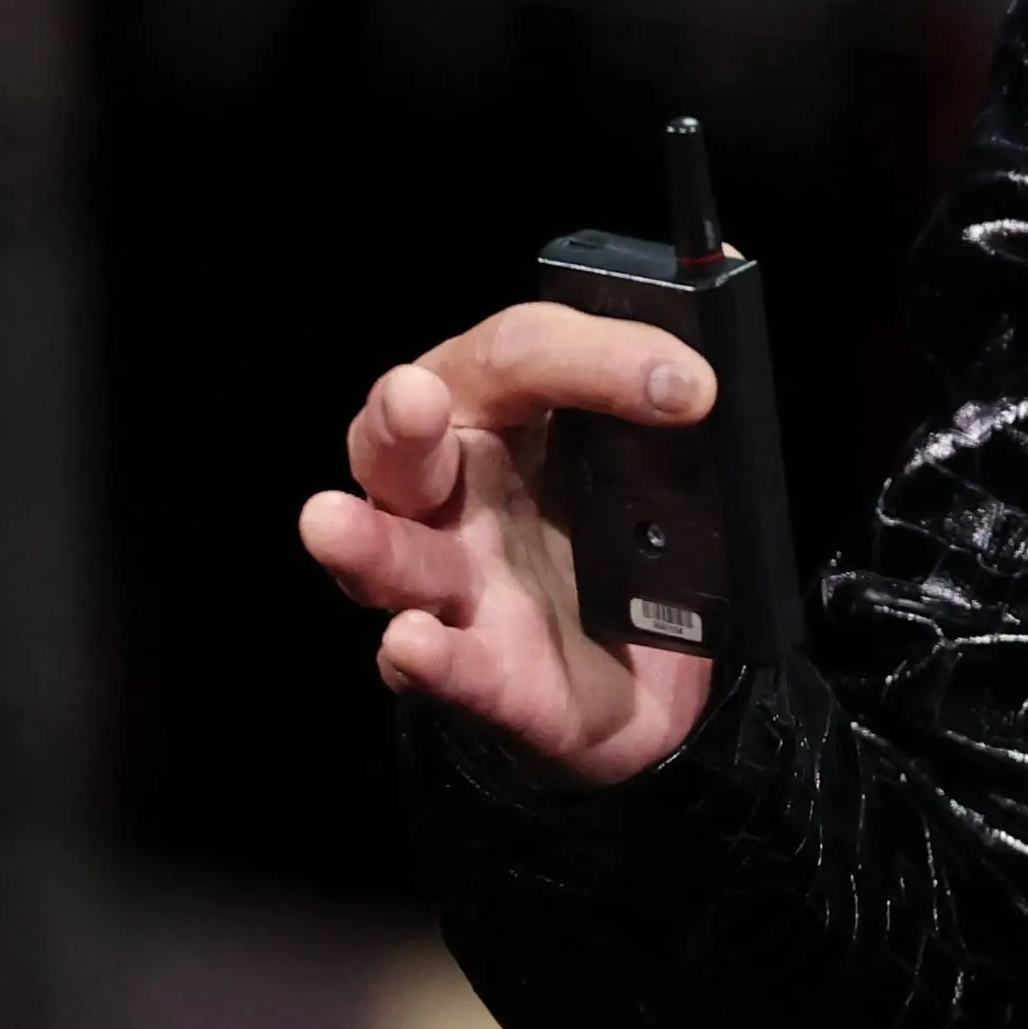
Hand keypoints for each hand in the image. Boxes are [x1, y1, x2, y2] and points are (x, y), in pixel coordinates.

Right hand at [296, 306, 722, 784]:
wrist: (650, 666)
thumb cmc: (620, 526)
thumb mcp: (647, 447)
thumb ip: (657, 394)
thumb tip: (699, 362)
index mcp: (496, 413)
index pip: (517, 356)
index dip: (597, 356)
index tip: (689, 384)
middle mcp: (454, 494)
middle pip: (402, 448)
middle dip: (400, 421)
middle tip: (413, 399)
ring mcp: (458, 587)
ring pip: (394, 561)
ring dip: (369, 544)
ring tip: (328, 523)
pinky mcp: (485, 673)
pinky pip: (447, 667)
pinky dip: (428, 658)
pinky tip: (413, 642)